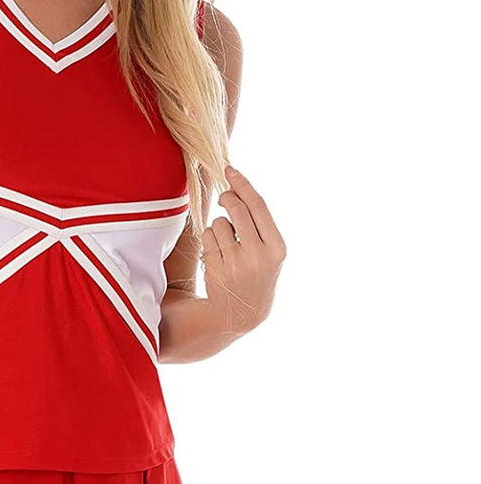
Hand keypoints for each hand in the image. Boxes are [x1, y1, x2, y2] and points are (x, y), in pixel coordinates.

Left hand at [201, 165, 285, 335]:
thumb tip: (234, 190)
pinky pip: (207, 238)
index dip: (243, 185)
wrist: (242, 313)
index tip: (230, 170)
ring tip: (227, 244)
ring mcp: (236, 264)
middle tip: (225, 197)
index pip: (258, 206)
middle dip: (228, 198)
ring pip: (219, 224)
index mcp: (277, 248)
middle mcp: (258, 256)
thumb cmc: (256, 274)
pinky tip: (217, 254)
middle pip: (237, 209)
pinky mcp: (216, 270)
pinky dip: (210, 239)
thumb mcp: (269, 252)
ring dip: (219, 226)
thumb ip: (258, 225)